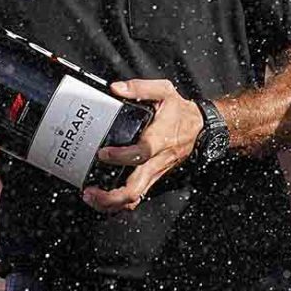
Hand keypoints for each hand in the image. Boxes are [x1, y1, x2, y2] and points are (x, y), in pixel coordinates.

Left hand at [82, 79, 203, 211]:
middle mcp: (157, 161)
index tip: (103, 153)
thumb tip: (116, 88)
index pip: (141, 153)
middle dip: (111, 195)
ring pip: (136, 196)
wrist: (201, 127)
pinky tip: (104, 198)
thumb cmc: (181, 111)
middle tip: (89, 191)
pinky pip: (138, 195)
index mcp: (159, 140)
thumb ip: (140, 88)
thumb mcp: (164, 91)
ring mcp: (155, 172)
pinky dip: (121, 201)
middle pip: (135, 188)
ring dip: (112, 202)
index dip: (121, 157)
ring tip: (92, 198)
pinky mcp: (154, 176)